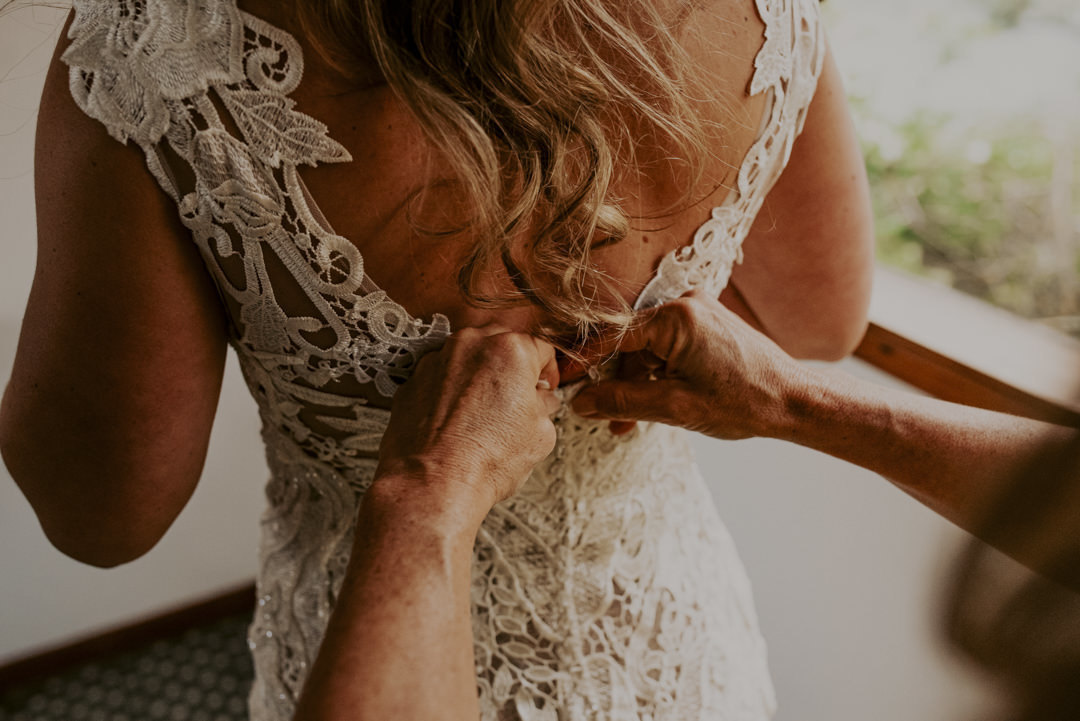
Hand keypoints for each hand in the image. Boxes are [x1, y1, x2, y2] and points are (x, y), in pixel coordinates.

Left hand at [375, 326, 560, 522]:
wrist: (433, 482)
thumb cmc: (484, 460)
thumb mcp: (540, 434)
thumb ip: (545, 405)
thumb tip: (541, 402)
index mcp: (509, 350)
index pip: (540, 347)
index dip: (548, 370)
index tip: (543, 387)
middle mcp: (470, 345)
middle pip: (501, 343)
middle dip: (512, 367)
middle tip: (517, 398)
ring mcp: (437, 361)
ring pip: (467, 358)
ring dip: (478, 377)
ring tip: (483, 414)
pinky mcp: (412, 380)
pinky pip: (440, 377)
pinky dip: (449, 391)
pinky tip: (457, 421)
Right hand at [571, 290, 805, 439]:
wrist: (794, 401)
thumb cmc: (744, 402)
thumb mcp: (674, 408)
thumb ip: (623, 402)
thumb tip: (581, 403)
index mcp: (676, 317)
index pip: (612, 337)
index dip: (582, 362)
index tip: (560, 381)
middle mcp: (685, 304)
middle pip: (629, 344)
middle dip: (615, 382)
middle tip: (603, 416)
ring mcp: (697, 313)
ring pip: (647, 349)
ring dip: (637, 384)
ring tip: (629, 422)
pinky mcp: (706, 325)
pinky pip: (666, 348)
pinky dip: (657, 375)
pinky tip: (653, 403)